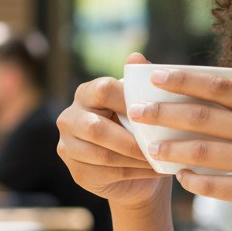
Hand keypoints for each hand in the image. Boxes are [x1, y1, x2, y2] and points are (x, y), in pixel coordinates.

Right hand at [56, 54, 170, 209]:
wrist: (137, 168)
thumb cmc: (141, 128)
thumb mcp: (143, 104)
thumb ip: (139, 81)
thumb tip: (136, 57)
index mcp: (85, 93)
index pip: (103, 91)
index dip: (129, 102)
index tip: (155, 112)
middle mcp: (70, 118)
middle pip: (97, 129)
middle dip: (132, 139)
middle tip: (160, 145)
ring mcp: (68, 147)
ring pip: (103, 155)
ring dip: (137, 159)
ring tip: (163, 159)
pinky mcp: (77, 173)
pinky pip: (108, 173)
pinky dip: (136, 172)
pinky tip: (156, 170)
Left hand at [126, 66, 231, 230]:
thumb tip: (213, 104)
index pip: (221, 87)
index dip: (184, 79)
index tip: (156, 76)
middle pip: (203, 117)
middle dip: (164, 113)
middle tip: (137, 112)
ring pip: (201, 152)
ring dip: (170, 149)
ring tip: (150, 148)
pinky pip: (213, 186)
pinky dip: (193, 181)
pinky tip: (182, 179)